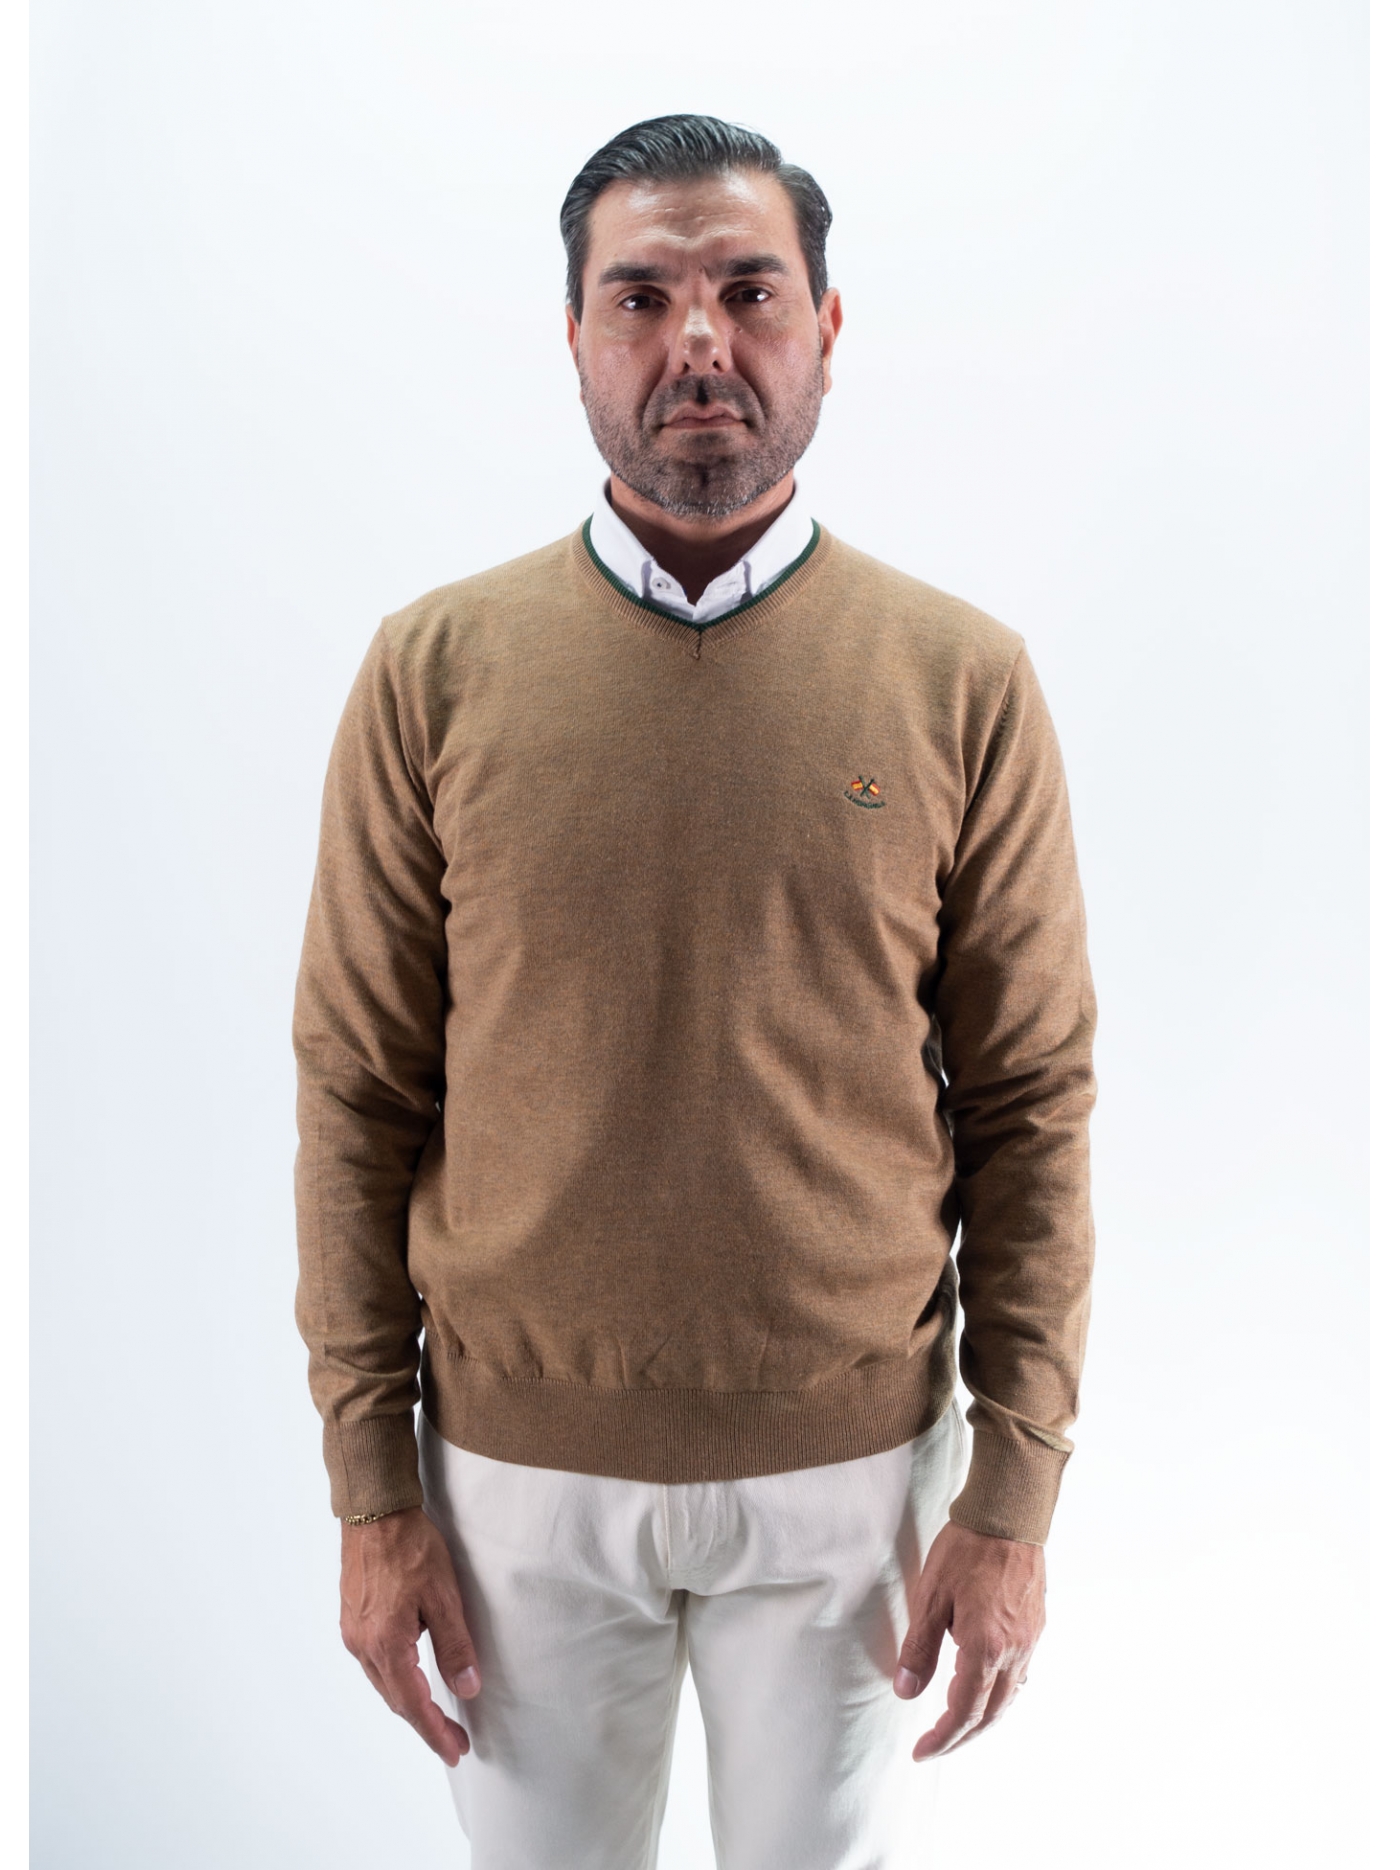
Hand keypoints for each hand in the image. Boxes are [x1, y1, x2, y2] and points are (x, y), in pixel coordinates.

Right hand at [339, 1506, 481, 1765]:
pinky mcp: (352, 1620)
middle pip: (396, 1699)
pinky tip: (412, 1677)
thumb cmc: (410, 1547)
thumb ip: (455, 1645)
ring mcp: (353, 1633)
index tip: (455, 1751)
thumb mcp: (443, 1595)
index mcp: (385, 1643)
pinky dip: (395, 1679)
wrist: (375, 1511)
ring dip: (410, 1703)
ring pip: (383, 1683)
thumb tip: (467, 1688)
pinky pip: (375, 1663)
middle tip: (454, 1740)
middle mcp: (362, 1645)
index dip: (435, 1732)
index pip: (413, 1703)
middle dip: (425, 1723)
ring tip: (436, 1716)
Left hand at [892, 1518, 1044, 1759]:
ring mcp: (1030, 1640)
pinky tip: (987, 1690)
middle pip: (992, 1715)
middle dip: (963, 1738)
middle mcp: (1014, 1651)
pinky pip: (1021, 1676)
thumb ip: (919, 1648)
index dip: (942, 1738)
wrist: (1008, 1513)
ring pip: (1010, 1698)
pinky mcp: (1037, 1626)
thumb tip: (906, 1692)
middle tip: (935, 1747)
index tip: (921, 1751)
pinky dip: (1001, 1696)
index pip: (964, 1711)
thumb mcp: (929, 1596)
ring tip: (958, 1727)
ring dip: (984, 1720)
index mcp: (986, 1648)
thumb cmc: (966, 1549)